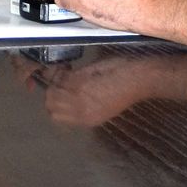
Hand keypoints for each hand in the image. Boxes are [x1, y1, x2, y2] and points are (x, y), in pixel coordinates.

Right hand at [39, 56, 155, 127]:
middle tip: (59, 81)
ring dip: (54, 80)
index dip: (54, 103)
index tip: (58, 93)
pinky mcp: (77, 82)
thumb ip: (84, 105)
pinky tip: (68, 66)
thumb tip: (67, 96)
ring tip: (64, 73)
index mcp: (87, 120)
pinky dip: (61, 70)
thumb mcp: (103, 107)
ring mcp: (77, 96)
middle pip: (50, 103)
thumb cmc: (124, 92)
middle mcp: (79, 111)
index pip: (56, 116)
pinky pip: (60, 77)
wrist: (136, 80)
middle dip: (51, 91)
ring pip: (51, 90)